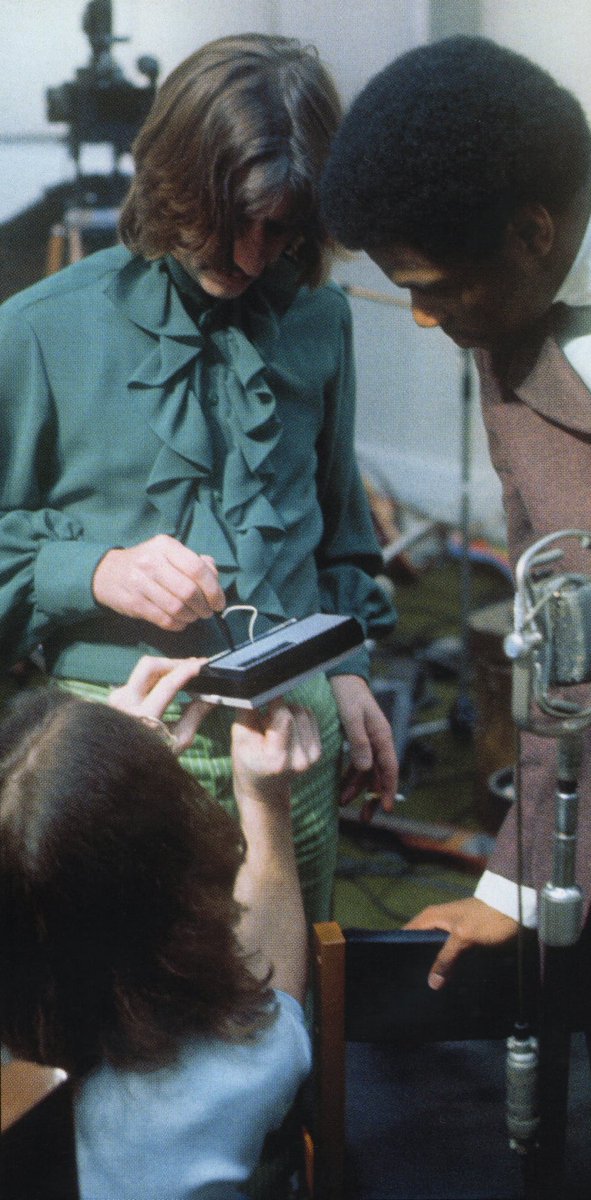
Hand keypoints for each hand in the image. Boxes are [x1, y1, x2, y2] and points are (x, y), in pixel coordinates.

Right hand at [92, 535, 225, 629]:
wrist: (107, 573)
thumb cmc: (147, 563)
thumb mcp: (169, 554)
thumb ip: (195, 562)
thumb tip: (215, 578)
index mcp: (166, 546)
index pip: (197, 568)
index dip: (213, 589)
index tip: (219, 603)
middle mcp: (152, 562)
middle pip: (188, 591)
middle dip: (204, 607)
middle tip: (207, 612)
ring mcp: (140, 583)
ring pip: (177, 608)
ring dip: (191, 617)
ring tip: (194, 616)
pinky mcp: (134, 603)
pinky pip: (163, 619)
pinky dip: (177, 625)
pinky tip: (180, 622)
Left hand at [108, 655, 211, 751]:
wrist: (123, 766)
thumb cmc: (156, 757)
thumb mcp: (180, 740)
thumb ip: (196, 714)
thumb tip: (213, 696)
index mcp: (143, 716)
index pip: (167, 684)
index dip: (187, 671)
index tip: (202, 664)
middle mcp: (126, 702)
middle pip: (149, 666)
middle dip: (173, 663)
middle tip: (191, 666)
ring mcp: (117, 697)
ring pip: (143, 670)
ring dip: (165, 668)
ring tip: (183, 673)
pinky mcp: (116, 696)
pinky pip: (139, 678)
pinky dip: (156, 676)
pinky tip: (168, 681)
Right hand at [231, 702, 321, 805]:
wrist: (264, 788)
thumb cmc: (248, 762)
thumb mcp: (239, 739)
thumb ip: (248, 712)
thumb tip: (256, 687)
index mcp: (277, 759)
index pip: (284, 717)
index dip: (275, 700)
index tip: (267, 692)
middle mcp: (299, 760)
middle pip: (296, 712)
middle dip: (278, 709)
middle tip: (264, 720)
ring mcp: (312, 757)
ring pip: (305, 712)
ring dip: (288, 712)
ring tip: (274, 728)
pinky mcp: (318, 752)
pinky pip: (310, 719)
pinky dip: (297, 718)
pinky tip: (285, 731)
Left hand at [330, 675, 398, 810]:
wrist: (342, 677)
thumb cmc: (348, 695)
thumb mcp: (351, 717)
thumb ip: (359, 742)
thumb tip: (365, 768)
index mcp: (382, 736)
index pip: (389, 768)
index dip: (388, 789)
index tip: (386, 808)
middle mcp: (379, 741)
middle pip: (379, 775)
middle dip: (373, 797)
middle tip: (366, 818)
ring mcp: (369, 741)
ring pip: (367, 772)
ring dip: (358, 789)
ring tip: (344, 804)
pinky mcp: (358, 741)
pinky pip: (358, 764)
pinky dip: (351, 778)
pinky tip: (342, 789)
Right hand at [404, 898, 518, 989]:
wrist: (511, 908)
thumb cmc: (485, 918)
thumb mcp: (463, 937)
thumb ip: (446, 958)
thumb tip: (432, 982)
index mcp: (430, 916)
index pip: (406, 933)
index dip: (400, 949)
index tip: (397, 969)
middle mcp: (436, 920)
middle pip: (418, 943)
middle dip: (416, 960)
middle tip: (412, 982)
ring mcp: (448, 928)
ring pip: (433, 948)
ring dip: (432, 963)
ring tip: (428, 983)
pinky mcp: (460, 936)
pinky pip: (446, 951)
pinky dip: (445, 962)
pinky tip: (445, 976)